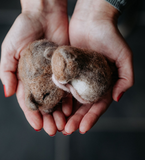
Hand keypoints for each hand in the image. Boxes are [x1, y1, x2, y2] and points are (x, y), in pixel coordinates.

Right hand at [0, 0, 70, 135]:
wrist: (44, 14)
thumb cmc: (24, 28)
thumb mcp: (9, 49)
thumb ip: (7, 71)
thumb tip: (8, 92)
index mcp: (26, 77)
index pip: (28, 100)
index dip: (32, 115)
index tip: (37, 127)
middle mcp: (40, 78)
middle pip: (44, 103)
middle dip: (48, 118)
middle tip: (53, 130)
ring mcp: (53, 74)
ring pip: (56, 98)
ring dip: (59, 113)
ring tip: (63, 124)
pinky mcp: (65, 68)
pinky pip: (67, 86)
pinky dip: (69, 99)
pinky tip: (71, 109)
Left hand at [63, 0, 133, 133]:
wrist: (91, 20)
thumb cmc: (109, 36)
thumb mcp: (124, 56)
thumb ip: (126, 78)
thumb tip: (117, 97)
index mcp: (104, 83)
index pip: (98, 105)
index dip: (91, 118)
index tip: (83, 128)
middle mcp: (90, 83)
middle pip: (83, 106)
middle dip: (76, 119)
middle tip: (67, 130)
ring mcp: (77, 77)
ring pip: (71, 99)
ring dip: (65, 113)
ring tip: (59, 124)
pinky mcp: (66, 70)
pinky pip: (62, 86)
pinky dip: (58, 98)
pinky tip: (53, 107)